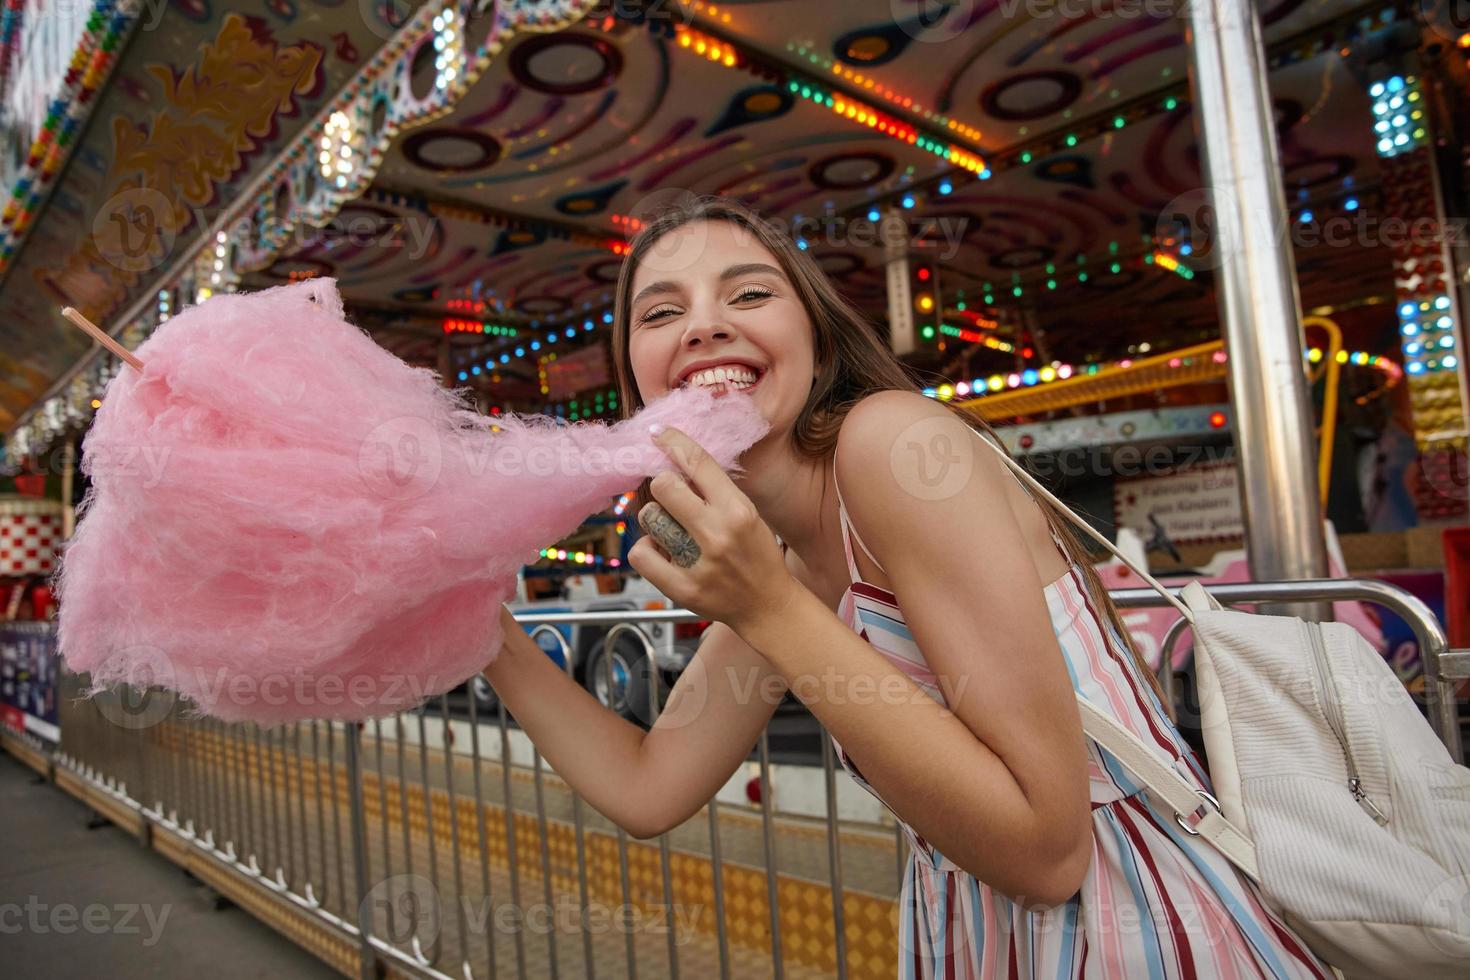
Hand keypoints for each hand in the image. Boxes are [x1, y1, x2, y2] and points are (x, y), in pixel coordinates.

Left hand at [628, 426, 795, 633]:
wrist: (768, 606)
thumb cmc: (756, 555)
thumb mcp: (747, 514)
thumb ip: (715, 491)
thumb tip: (674, 460)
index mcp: (738, 510)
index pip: (698, 462)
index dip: (673, 442)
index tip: (659, 435)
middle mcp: (718, 534)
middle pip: (664, 486)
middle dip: (662, 485)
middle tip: (670, 496)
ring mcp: (698, 564)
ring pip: (649, 518)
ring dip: (656, 519)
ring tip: (672, 529)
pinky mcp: (681, 589)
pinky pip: (640, 553)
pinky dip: (646, 548)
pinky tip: (662, 550)